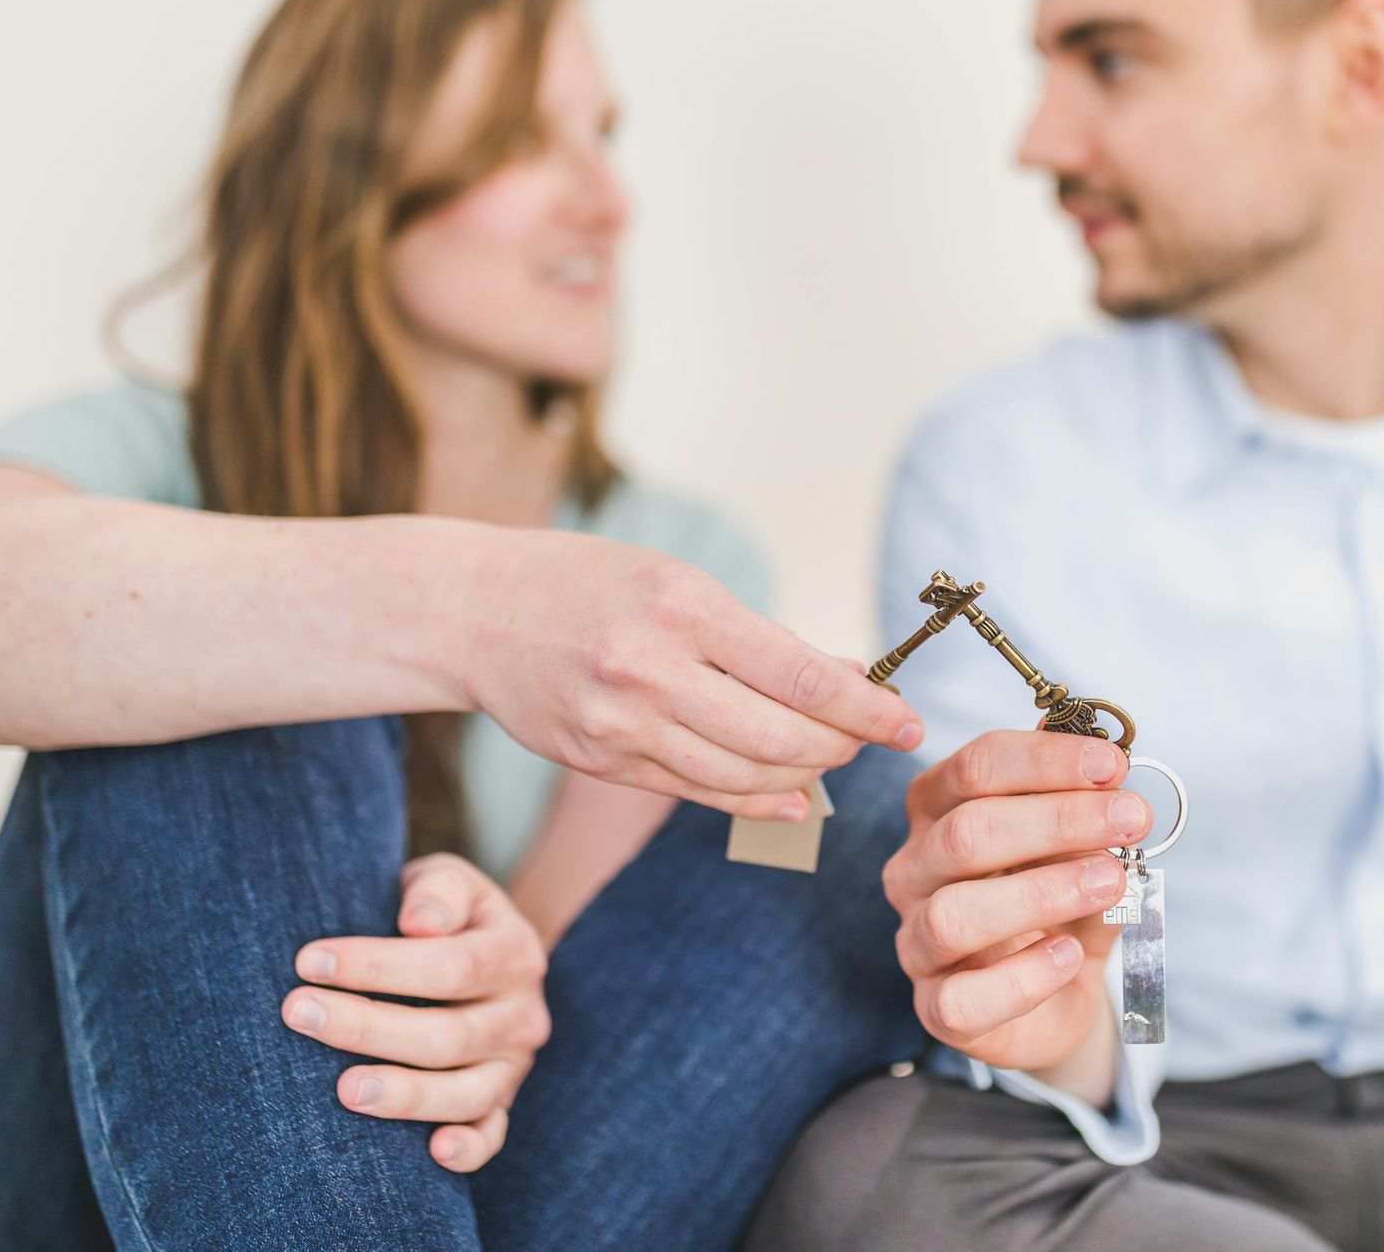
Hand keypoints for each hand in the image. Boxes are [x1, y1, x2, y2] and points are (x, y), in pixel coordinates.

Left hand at [282, 854, 552, 1172]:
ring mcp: (514, 1066)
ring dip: (405, 1094)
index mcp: (514, 952)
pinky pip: (493, 1135)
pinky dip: (470, 1149)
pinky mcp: (501, 1105)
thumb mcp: (446, 882)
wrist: (477, 950)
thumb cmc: (442, 914)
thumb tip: (419, 923)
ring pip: (468, 1093)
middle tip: (298, 1013)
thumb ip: (437, 891)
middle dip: (368, 1027)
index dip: (379, 965)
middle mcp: (523, 1014)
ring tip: (343, 1090)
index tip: (309, 961)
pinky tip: (434, 1152)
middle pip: (450, 1034)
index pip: (451, 966)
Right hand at [457, 533, 923, 818]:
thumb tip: (846, 679)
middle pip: (779, 736)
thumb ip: (758, 638)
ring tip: (830, 756)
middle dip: (840, 744)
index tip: (909, 723)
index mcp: (682, 608)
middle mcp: (651, 670)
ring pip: (744, 774)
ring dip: (803, 773)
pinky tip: (790, 794)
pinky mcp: (602, 763)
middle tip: (871, 737)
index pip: (800, 675)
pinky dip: (755, 799)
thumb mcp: (677, 583)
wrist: (474, 612)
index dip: (865, 708)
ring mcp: (621, 725)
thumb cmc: (589, 584)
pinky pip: (698, 793)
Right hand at [882, 731, 1148, 1091]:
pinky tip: (1070, 955)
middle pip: (967, 832)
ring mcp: (917, 942)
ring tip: (1111, 882)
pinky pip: (964, 998)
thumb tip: (1105, 772)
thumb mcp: (1079, 847)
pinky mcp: (937, 1008)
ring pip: (956, 913)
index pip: (976, 768)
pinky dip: (1025, 975)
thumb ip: (1083, 810)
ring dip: (1043, 892)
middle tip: (1131, 819)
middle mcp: (914, 871)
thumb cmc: (1060, 906)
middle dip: (1058, 820)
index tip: (1113, 766)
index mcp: (937, 811)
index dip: (1046, 761)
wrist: (1061, 996)